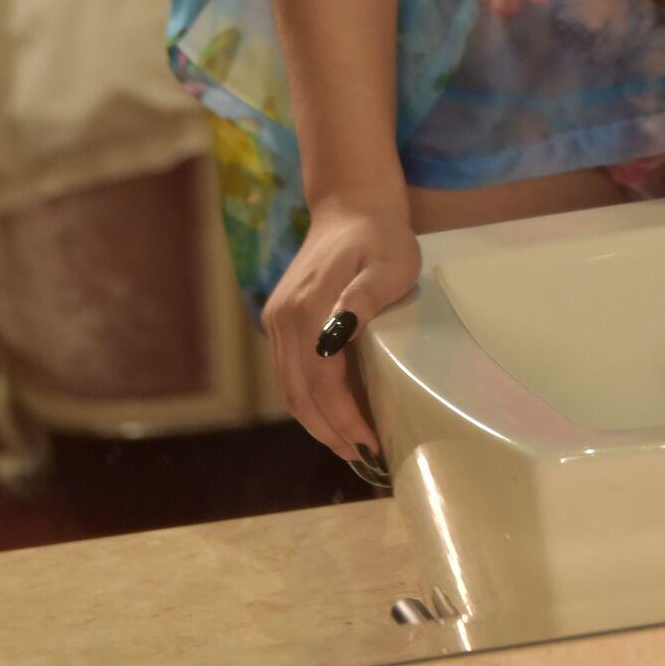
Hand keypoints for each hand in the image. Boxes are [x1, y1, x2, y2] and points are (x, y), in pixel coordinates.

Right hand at [260, 192, 421, 479]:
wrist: (352, 206)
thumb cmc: (380, 237)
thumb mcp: (388, 264)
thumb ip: (364, 298)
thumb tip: (336, 337)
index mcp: (307, 308)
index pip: (320, 382)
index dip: (343, 419)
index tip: (370, 445)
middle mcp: (283, 318)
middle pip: (299, 393)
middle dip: (329, 432)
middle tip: (363, 459)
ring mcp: (277, 320)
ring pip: (290, 388)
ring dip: (317, 423)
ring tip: (350, 447)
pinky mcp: (280, 320)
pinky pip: (290, 373)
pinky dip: (309, 402)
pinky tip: (332, 416)